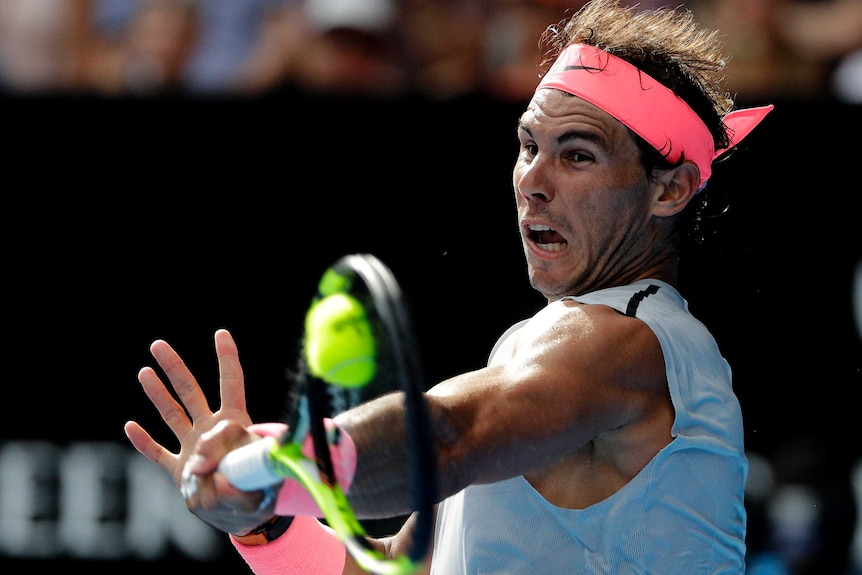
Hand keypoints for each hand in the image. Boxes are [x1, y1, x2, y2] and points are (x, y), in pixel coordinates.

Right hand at [124, 328, 273, 533]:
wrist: (246, 517)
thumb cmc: (259, 492)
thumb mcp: (257, 481)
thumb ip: (233, 476)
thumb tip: (207, 472)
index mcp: (235, 424)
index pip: (231, 385)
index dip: (227, 359)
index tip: (221, 334)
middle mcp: (210, 430)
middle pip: (191, 392)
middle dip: (175, 368)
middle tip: (158, 345)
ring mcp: (192, 448)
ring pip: (172, 415)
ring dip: (157, 395)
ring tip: (144, 372)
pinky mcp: (179, 471)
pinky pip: (158, 453)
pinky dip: (144, 441)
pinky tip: (130, 426)